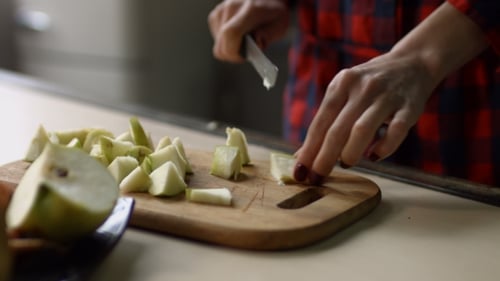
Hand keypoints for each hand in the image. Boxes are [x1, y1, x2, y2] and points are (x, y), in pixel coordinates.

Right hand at [208, 0, 289, 62]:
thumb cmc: (274, 11)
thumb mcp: (280, 25)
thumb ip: (267, 36)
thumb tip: (254, 44)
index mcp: (250, 9)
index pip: (231, 33)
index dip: (233, 52)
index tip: (243, 57)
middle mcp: (230, 8)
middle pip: (221, 45)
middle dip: (234, 54)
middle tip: (247, 52)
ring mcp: (220, 11)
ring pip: (218, 45)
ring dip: (231, 48)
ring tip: (245, 41)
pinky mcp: (215, 15)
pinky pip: (217, 39)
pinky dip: (226, 42)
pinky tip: (238, 36)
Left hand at [293, 51, 438, 184]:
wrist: (413, 63)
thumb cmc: (372, 85)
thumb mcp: (346, 93)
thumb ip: (327, 121)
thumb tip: (303, 156)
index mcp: (342, 83)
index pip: (319, 122)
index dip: (308, 150)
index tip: (299, 172)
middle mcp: (362, 88)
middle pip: (337, 129)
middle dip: (324, 158)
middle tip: (317, 177)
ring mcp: (387, 96)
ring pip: (362, 129)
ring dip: (350, 152)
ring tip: (345, 164)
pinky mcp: (410, 107)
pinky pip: (396, 132)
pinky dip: (384, 148)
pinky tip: (374, 156)